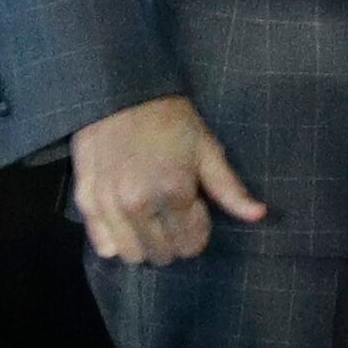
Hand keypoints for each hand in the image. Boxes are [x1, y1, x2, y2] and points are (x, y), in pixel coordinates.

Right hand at [69, 94, 266, 264]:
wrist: (120, 92)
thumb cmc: (171, 120)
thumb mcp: (207, 148)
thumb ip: (230, 189)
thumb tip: (260, 215)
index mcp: (174, 191)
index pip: (191, 243)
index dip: (198, 232)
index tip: (195, 211)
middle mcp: (139, 204)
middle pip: (162, 253)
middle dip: (174, 242)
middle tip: (174, 218)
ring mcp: (109, 205)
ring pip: (132, 255)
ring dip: (146, 245)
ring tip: (150, 221)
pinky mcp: (86, 201)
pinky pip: (102, 244)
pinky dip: (116, 241)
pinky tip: (125, 222)